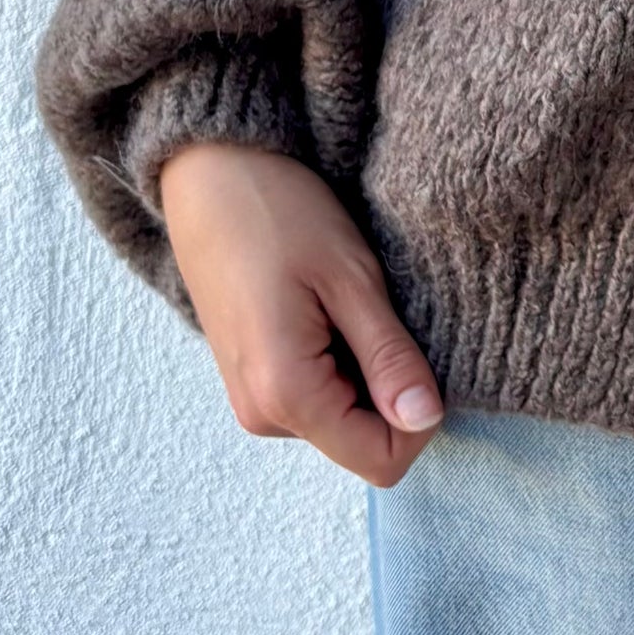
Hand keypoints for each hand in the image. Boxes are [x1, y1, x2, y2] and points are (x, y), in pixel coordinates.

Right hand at [158, 141, 443, 488]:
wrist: (207, 173)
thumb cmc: (278, 212)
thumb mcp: (351, 280)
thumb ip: (389, 358)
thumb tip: (426, 418)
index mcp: (285, 396)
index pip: (382, 461)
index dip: (419, 418)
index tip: (416, 351)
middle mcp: (262, 414)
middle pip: (363, 442)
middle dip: (391, 392)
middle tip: (378, 315)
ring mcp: (251, 399)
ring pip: (344, 420)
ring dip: (365, 374)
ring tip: (346, 305)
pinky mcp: (251, 379)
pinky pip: (317, 397)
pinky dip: (341, 364)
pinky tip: (327, 310)